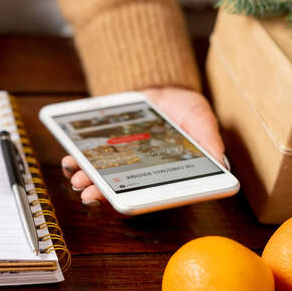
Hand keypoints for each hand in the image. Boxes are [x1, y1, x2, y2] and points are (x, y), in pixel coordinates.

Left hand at [62, 87, 225, 205]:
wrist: (157, 87)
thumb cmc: (182, 108)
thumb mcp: (199, 117)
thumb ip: (207, 137)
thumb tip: (219, 160)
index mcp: (163, 175)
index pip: (148, 196)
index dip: (133, 202)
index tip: (121, 203)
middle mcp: (138, 174)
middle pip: (119, 192)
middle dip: (102, 195)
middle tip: (90, 194)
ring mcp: (119, 163)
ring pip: (100, 180)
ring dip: (86, 181)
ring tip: (78, 179)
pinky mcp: (103, 150)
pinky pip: (87, 161)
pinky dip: (77, 162)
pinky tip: (71, 160)